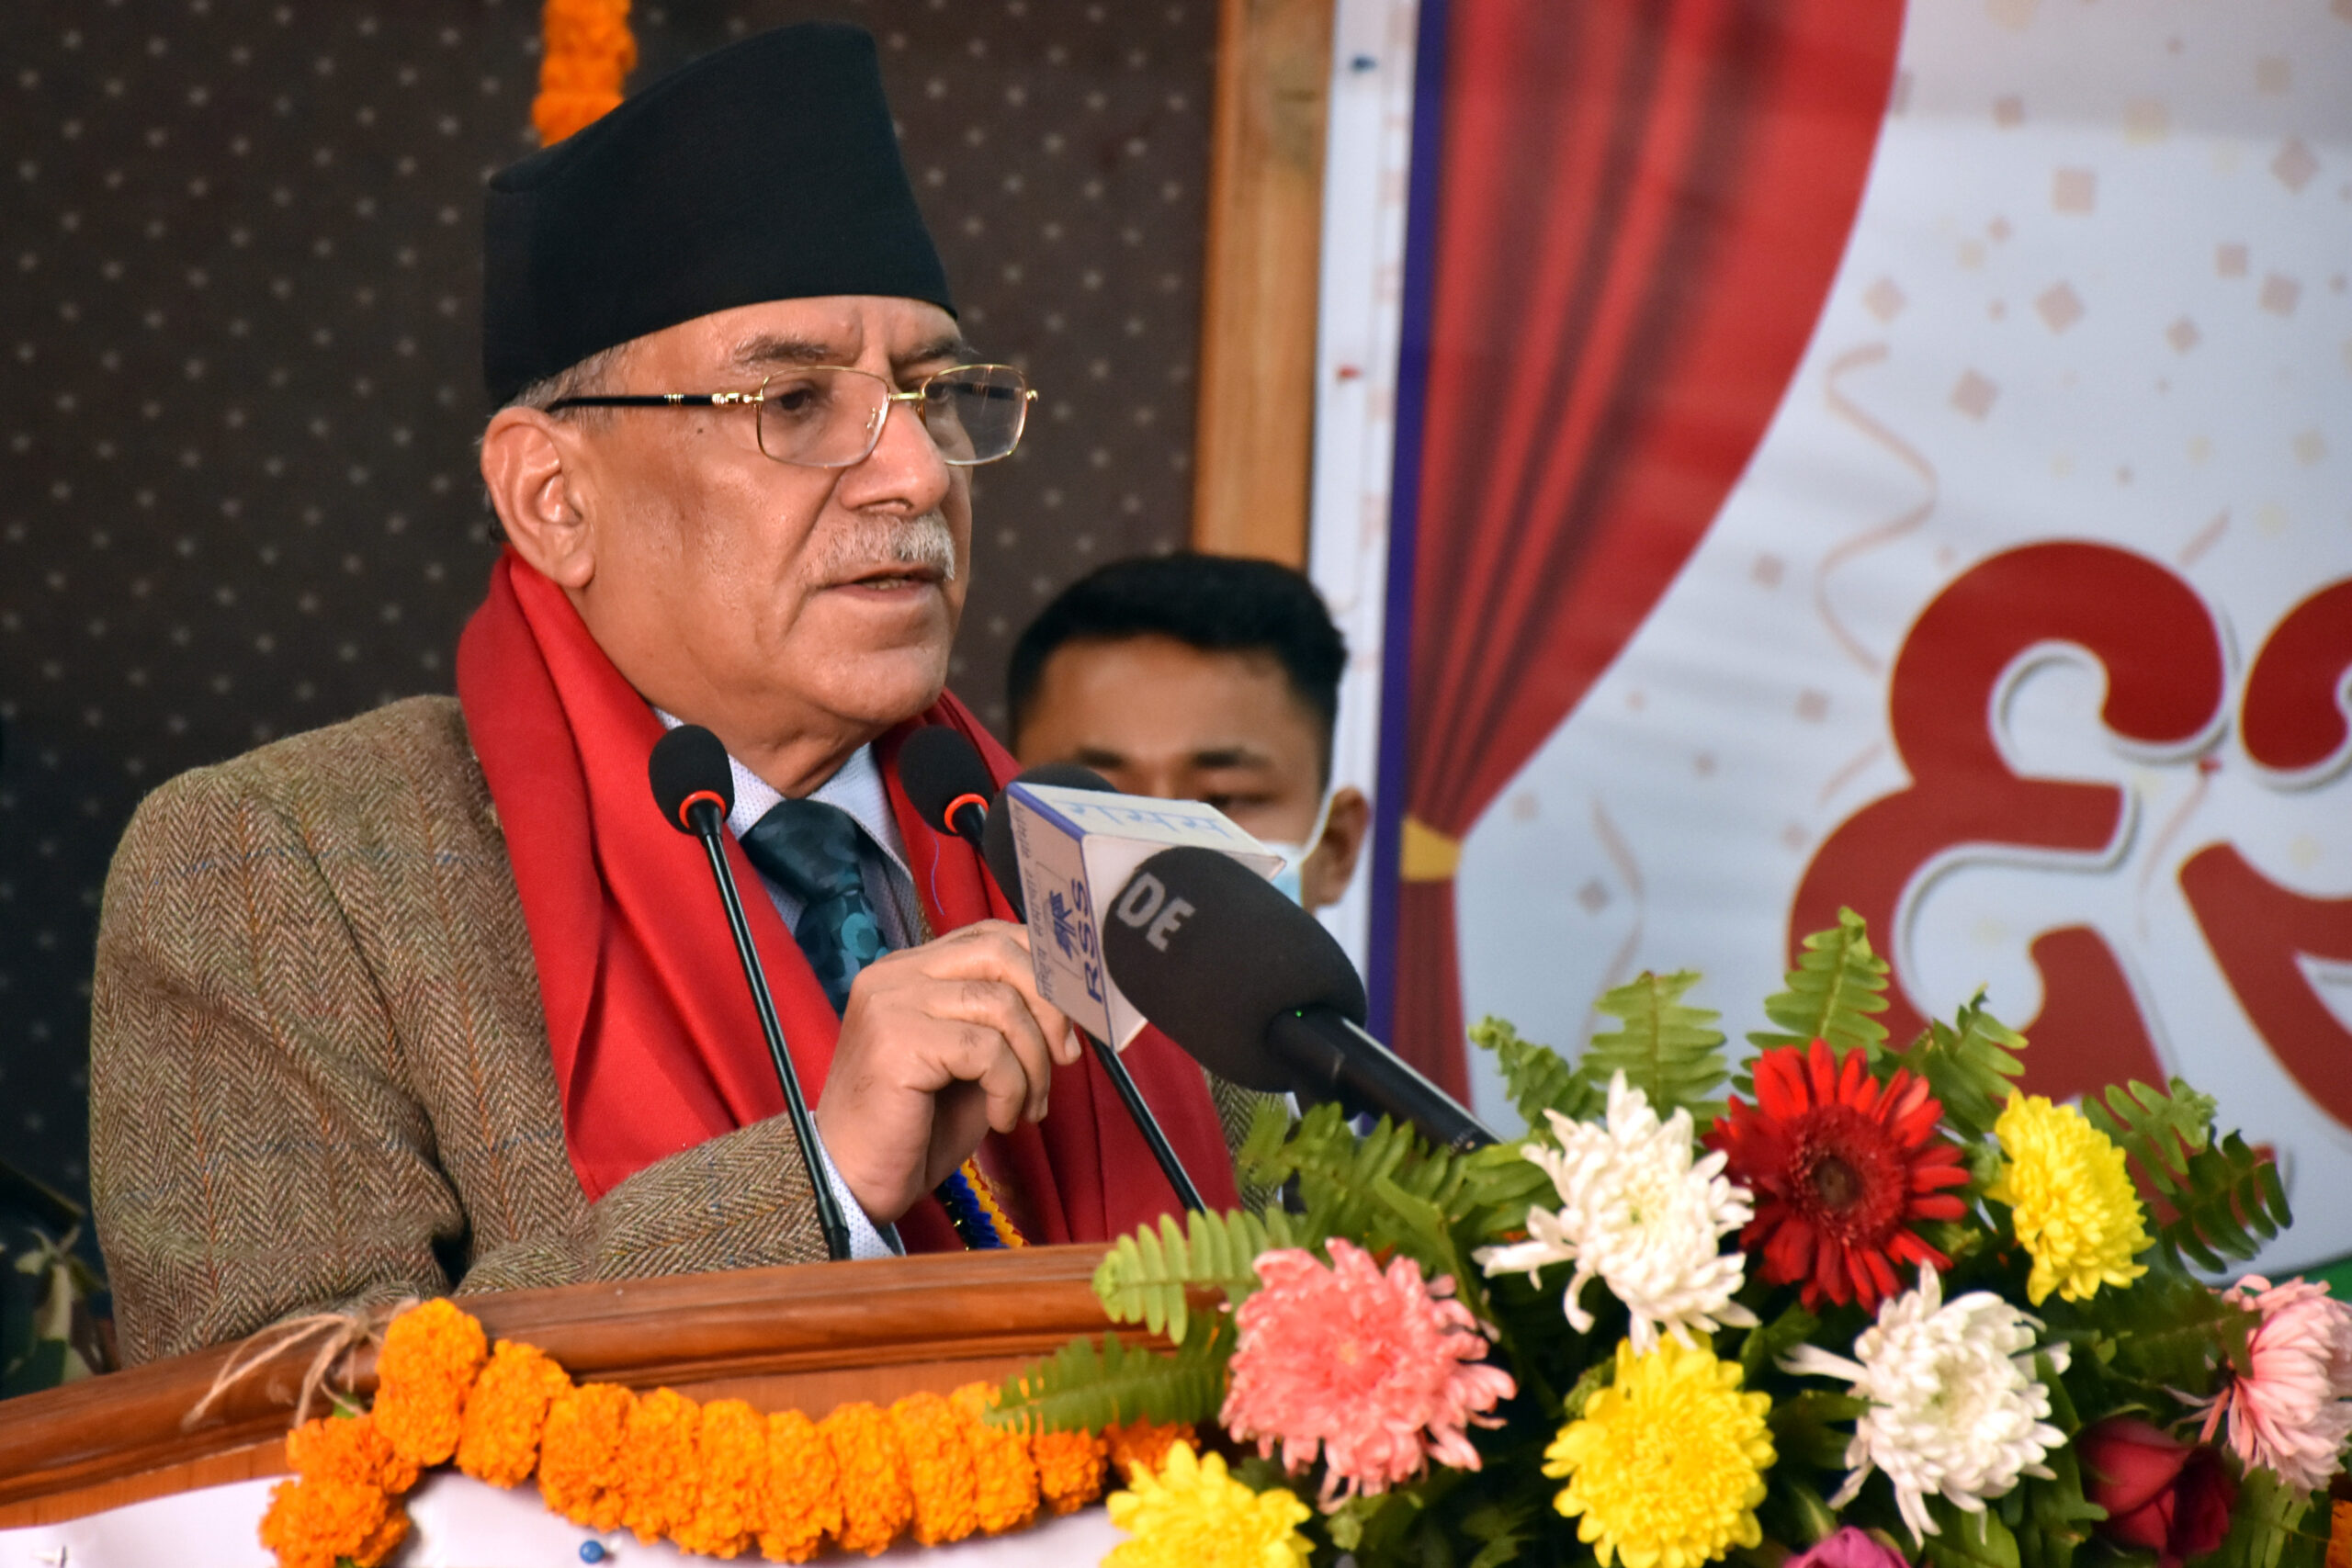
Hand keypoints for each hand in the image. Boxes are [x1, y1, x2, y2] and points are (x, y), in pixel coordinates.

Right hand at [812, 919, 1077, 1222]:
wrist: (853, 1182)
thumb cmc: (915, 1127)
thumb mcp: (972, 1062)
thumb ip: (1006, 1022)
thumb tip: (1070, 1003)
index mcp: (910, 970)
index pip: (992, 935)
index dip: (1044, 969)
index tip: (1071, 1019)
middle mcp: (895, 975)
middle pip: (1000, 954)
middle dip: (1050, 1007)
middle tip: (1063, 1058)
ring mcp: (891, 1003)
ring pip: (1001, 1004)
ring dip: (1033, 1063)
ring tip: (1026, 1105)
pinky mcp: (896, 1041)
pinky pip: (987, 1049)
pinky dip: (1011, 1087)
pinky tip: (1000, 1118)